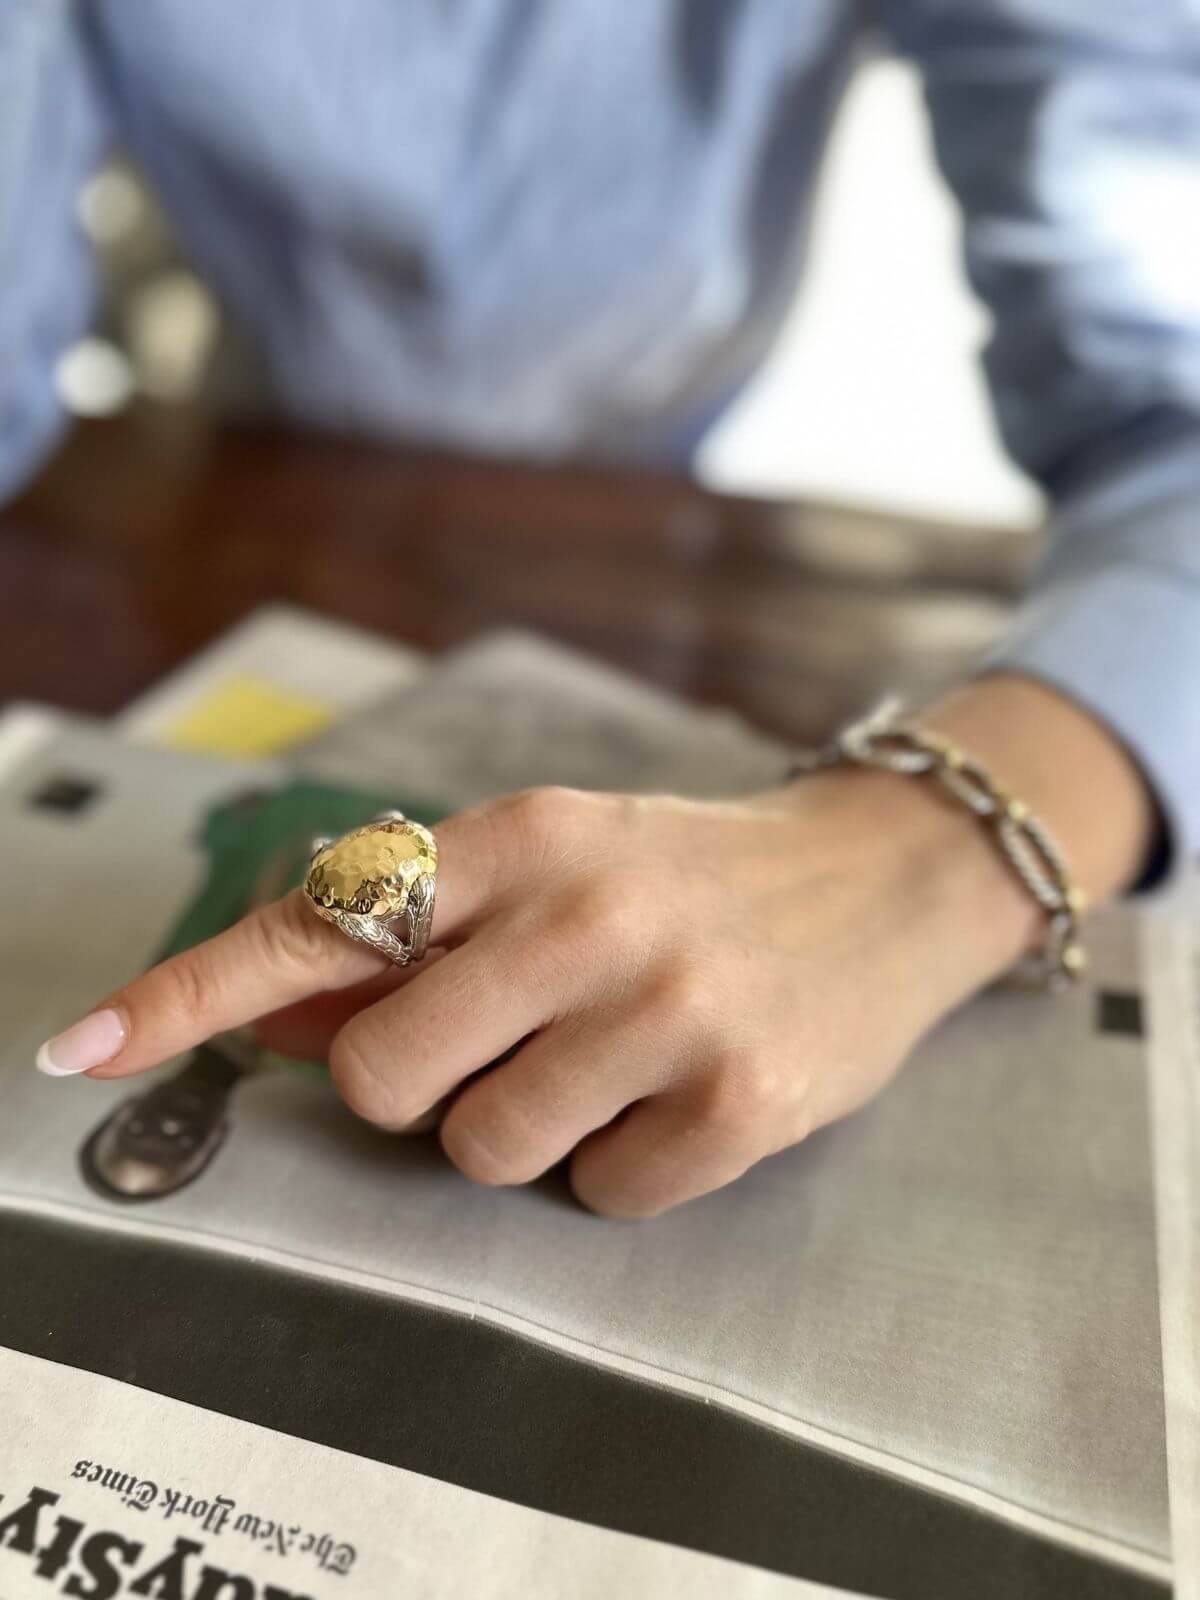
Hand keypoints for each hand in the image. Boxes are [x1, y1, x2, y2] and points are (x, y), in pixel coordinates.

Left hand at [36, 675, 1153, 1216]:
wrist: (881, 877)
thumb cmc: (687, 874)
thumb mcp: (555, 861)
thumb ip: (418, 933)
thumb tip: (274, 1012)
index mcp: (522, 837)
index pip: (328, 918)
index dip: (195, 989)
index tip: (91, 1044)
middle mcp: (589, 913)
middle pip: (385, 1076)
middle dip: (416, 1087)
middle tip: (502, 1046)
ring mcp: (669, 1008)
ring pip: (486, 1150)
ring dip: (527, 1130)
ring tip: (607, 1065)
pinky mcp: (743, 1101)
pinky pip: (601, 1197)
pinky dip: (620, 1168)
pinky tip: (677, 1097)